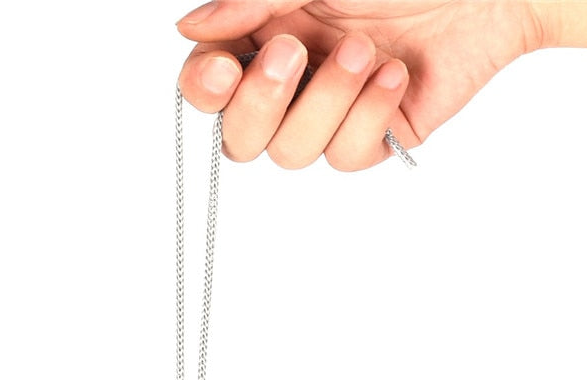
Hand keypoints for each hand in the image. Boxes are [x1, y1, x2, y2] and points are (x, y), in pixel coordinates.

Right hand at [176, 0, 544, 170]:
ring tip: (365, 51)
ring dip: (326, 102)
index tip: (222, 68)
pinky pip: (347, 157)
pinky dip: (369, 117)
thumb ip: (252, 2)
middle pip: (240, 139)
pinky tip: (395, 75)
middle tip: (294, 52)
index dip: (204, 90)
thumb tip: (190, 30)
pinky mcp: (374, 138)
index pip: (209, 86)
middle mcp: (293, 80)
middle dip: (262, 104)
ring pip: (292, 154)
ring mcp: (332, 113)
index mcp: (266, 34)